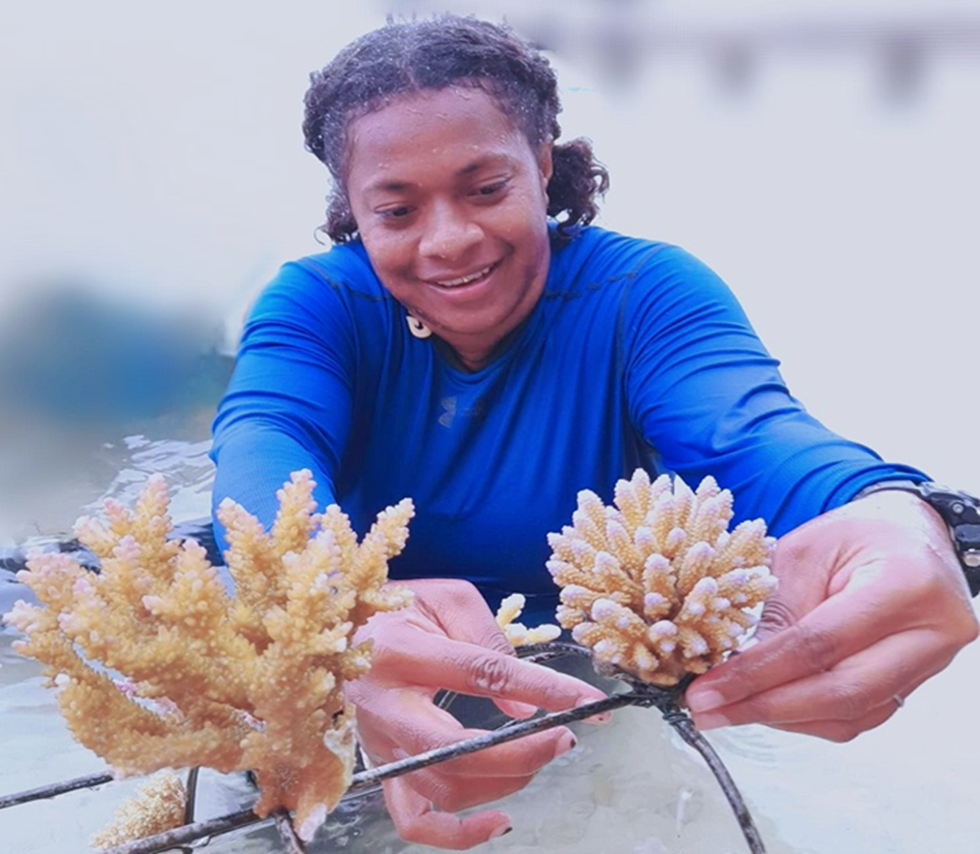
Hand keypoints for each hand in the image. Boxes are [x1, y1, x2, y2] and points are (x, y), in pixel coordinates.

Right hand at [345, 578, 606, 848]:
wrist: (340, 629)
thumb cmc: (398, 606)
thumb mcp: (446, 598)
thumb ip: (489, 641)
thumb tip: (527, 706)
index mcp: (402, 652)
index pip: (482, 675)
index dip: (542, 691)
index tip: (588, 702)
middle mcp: (385, 706)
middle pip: (458, 753)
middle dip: (523, 753)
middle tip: (565, 737)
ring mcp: (379, 745)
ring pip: (445, 789)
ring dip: (506, 780)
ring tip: (540, 754)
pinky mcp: (381, 768)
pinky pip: (415, 820)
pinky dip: (459, 833)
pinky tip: (499, 820)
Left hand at [685, 490, 978, 740]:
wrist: (910, 534)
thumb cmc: (854, 534)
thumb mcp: (804, 551)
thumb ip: (777, 610)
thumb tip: (733, 671)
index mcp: (903, 584)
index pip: (819, 644)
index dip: (756, 673)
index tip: (706, 691)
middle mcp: (930, 632)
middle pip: (841, 693)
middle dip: (764, 707)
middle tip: (708, 711)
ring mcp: (931, 663)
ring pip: (850, 714)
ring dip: (782, 718)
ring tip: (727, 709)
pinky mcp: (916, 682)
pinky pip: (858, 715)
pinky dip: (807, 716)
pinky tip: (765, 705)